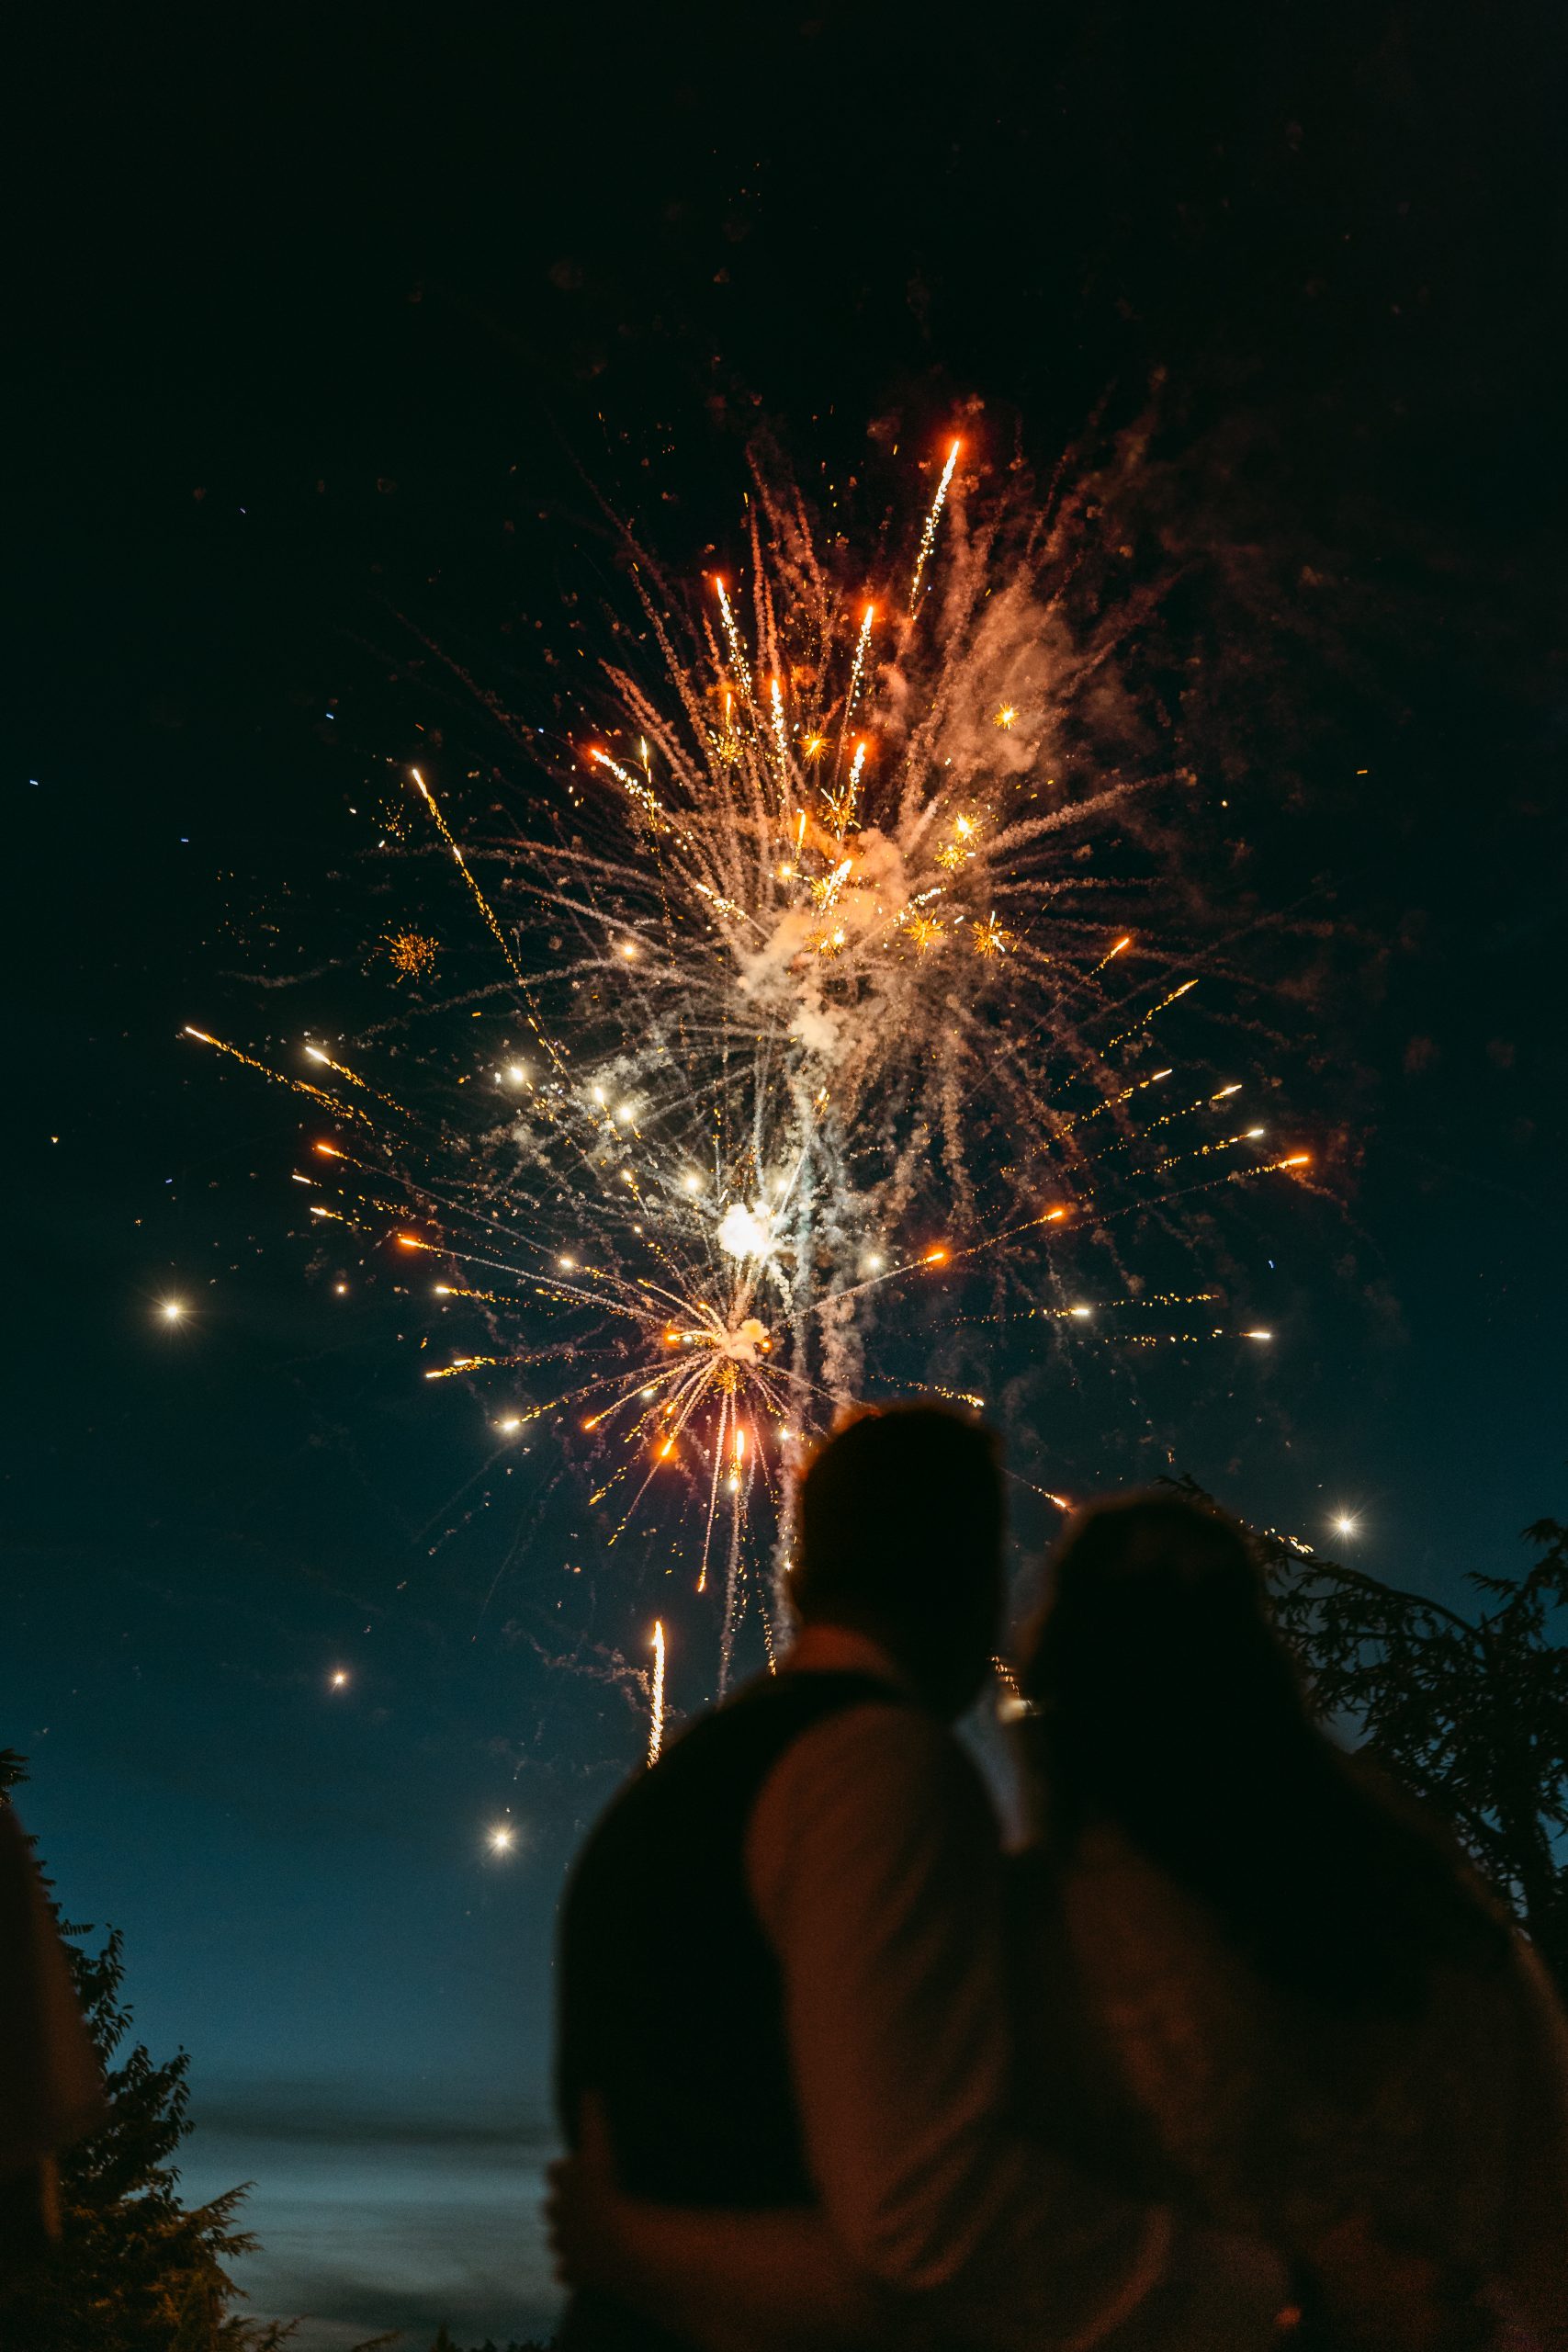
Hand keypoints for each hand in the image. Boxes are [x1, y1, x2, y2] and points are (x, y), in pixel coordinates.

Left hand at [545, 2093, 627, 2292]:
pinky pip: (567, 2272)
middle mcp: (559, 2215)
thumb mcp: (602, 2150)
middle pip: (552, 2207)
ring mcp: (565, 2247)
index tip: (577, 2167)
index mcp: (565, 2186)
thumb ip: (593, 2118)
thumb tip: (588, 2086)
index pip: (556, 2172)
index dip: (566, 2170)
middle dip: (562, 2204)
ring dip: (566, 2237)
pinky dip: (573, 2269)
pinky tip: (583, 2267)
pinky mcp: (575, 2274)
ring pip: (557, 2240)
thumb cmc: (608, 2193)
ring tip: (584, 2235)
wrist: (615, 2246)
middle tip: (581, 2202)